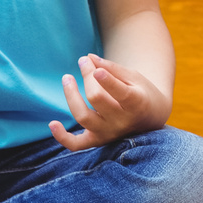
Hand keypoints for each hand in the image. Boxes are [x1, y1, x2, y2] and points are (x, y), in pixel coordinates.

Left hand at [50, 54, 169, 151]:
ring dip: (71, 96)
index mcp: (136, 103)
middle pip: (97, 99)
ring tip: (67, 78)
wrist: (150, 119)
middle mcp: (122, 121)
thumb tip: (88, 58)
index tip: (94, 65)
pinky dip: (62, 137)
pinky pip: (76, 144)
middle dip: (87, 76)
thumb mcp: (134, 77)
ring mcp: (109, 133)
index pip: (120, 92)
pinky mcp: (98, 140)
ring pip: (83, 117)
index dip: (107, 80)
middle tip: (83, 61)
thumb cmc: (142, 93)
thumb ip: (113, 68)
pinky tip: (52, 123)